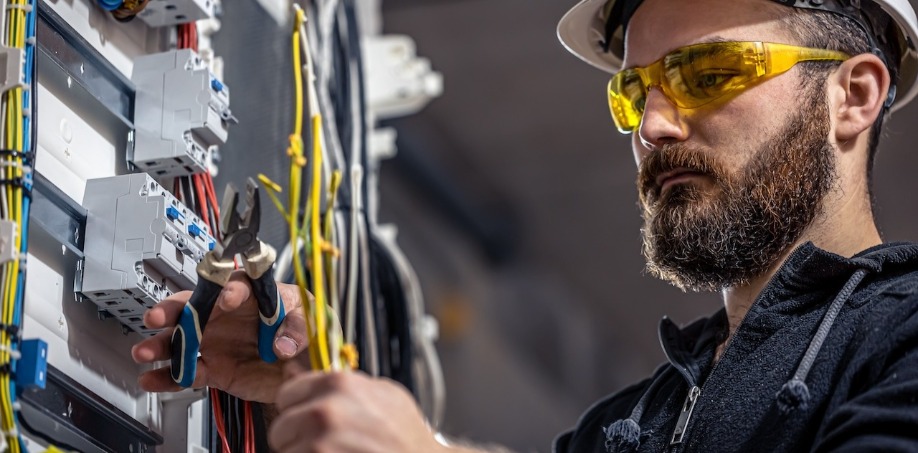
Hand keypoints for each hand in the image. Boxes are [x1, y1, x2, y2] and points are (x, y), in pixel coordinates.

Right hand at [131, 272, 309, 402]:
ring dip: (161, 345)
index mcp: (252, 295)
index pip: (235, 286)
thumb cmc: (306, 331)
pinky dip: (168, 377)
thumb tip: (283, 343)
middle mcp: (228, 315)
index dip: (228, 290)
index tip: (227, 298)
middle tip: (158, 316)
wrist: (305, 368)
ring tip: (144, 352)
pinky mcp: (215, 368)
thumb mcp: (311, 322)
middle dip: (173, 310)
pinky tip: (152, 379)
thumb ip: (298, 329)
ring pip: (183, 340)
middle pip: (194, 307)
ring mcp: (217, 342)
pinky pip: (188, 372)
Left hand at [268, 364, 448, 452]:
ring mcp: (320, 444)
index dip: (299, 409)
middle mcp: (325, 411)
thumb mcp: (382, 393)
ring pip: (287, 452)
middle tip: (327, 444)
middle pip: (281, 428)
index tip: (312, 420)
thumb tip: (294, 368)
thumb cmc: (405, 434)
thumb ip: (340, 383)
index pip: (286, 394)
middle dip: (297, 438)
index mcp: (338, 384)